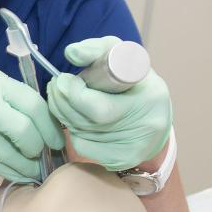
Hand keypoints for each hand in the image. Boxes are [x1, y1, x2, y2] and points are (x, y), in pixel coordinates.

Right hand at [0, 66, 63, 184]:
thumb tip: (45, 123)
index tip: (57, 140)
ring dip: (26, 165)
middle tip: (44, 157)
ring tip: (33, 171)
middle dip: (40, 147)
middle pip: (25, 127)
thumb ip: (8, 99)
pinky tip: (17, 174)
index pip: (32, 103)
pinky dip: (9, 171)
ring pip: (9, 150)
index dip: (50, 125)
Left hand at [46, 36, 171, 170]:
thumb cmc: (134, 80)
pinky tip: (75, 117)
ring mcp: (132, 149)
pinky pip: (82, 147)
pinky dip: (73, 131)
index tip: (62, 79)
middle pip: (84, 122)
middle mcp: (144, 129)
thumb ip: (97, 49)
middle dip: (62, 102)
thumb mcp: (122, 56)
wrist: (156, 115)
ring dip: (64, 114)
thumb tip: (72, 53)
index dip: (73, 95)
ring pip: (79, 133)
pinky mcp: (120, 161)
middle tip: (55, 85)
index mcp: (148, 100)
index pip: (99, 108)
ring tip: (63, 97)